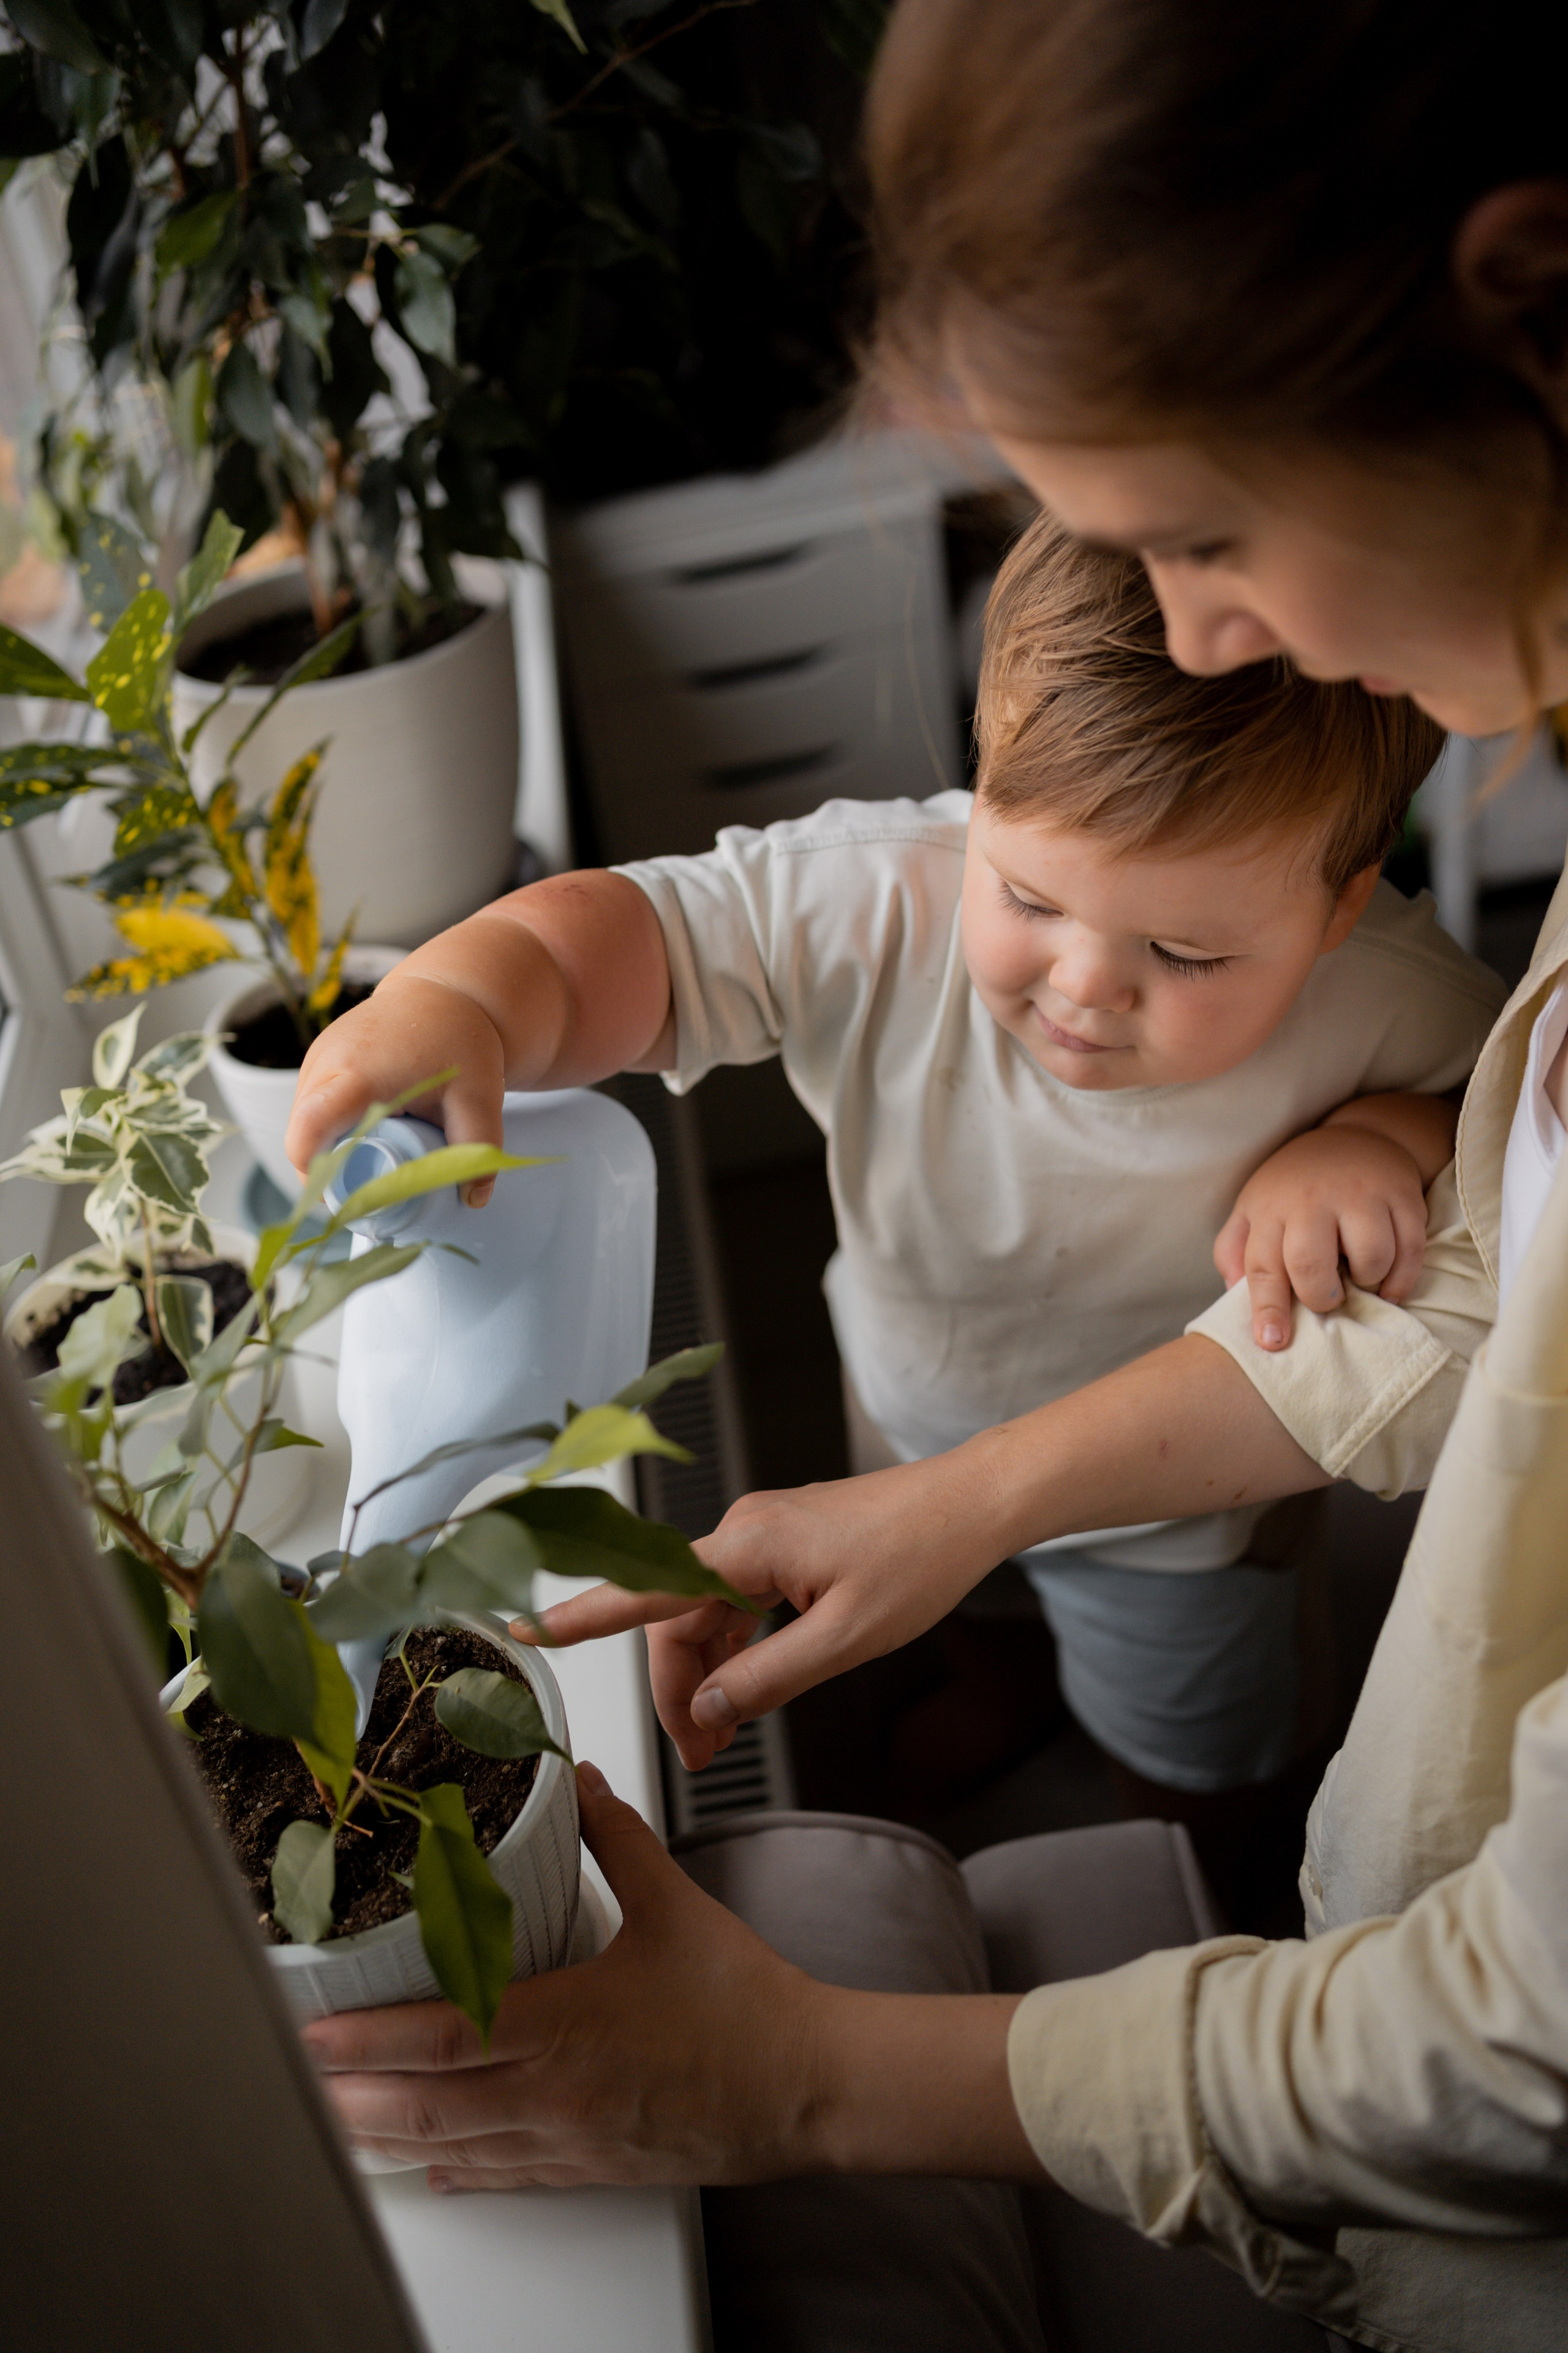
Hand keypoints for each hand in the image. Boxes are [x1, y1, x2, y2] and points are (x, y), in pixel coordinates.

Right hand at [285, 970, 507, 1201]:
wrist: (442, 991)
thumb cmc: (459, 1040)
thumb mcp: (478, 1096)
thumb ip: (478, 1146)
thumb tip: (475, 1198)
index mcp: (360, 1072)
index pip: (312, 1126)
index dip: (314, 1169)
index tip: (340, 1196)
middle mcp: (328, 1061)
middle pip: (302, 1133)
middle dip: (324, 1169)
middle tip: (365, 1191)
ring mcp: (317, 1057)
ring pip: (303, 1121)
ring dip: (326, 1148)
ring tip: (370, 1160)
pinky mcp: (317, 1059)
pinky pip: (309, 1105)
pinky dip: (327, 1128)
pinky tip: (360, 1138)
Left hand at [302, 1763, 1031, 2190]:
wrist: (806, 2084)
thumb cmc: (746, 2005)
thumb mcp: (675, 1904)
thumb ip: (617, 1837)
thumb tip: (582, 1779)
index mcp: (570, 2023)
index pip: (446, 2035)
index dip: (369, 2039)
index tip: (316, 2031)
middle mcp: (556, 2093)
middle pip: (427, 2107)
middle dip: (351, 2099)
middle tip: (296, 2083)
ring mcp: (568, 2139)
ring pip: (452, 2149)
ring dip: (386, 2138)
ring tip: (336, 2123)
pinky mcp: (589, 2165)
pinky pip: (502, 2175)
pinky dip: (452, 2170)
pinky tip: (428, 2168)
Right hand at [516, 1452, 1005, 1766]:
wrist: (971, 1505)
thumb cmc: (921, 1558)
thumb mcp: (847, 1639)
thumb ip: (769, 1677)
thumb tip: (709, 1709)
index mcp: (747, 1547)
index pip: (644, 1589)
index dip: (581, 1616)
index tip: (526, 1629)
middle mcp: (741, 1532)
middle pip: (674, 1619)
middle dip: (679, 1691)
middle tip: (703, 1758)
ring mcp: (761, 1536)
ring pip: (703, 1616)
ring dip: (709, 1676)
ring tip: (725, 1740)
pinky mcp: (782, 1544)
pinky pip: (735, 1602)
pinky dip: (734, 1649)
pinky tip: (748, 1689)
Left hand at [1214, 1123, 1430, 1351]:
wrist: (1353, 1138)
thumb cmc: (1294, 1188)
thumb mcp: (1252, 1209)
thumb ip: (1234, 1250)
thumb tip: (1232, 1295)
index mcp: (1272, 1207)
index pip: (1263, 1265)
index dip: (1268, 1309)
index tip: (1272, 1342)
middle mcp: (1314, 1198)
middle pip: (1313, 1265)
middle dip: (1320, 1297)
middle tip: (1325, 1301)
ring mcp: (1362, 1194)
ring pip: (1371, 1258)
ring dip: (1366, 1282)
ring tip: (1357, 1277)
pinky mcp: (1403, 1196)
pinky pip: (1411, 1250)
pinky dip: (1401, 1279)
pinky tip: (1388, 1286)